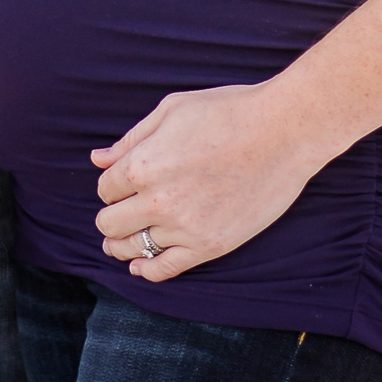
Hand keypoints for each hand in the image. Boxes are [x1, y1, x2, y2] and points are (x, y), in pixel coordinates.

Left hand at [92, 82, 330, 279]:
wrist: (283, 132)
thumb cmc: (227, 112)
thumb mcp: (170, 111)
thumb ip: (131, 140)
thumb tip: (98, 159)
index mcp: (142, 165)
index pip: (105, 189)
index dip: (110, 186)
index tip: (122, 184)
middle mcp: (158, 201)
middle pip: (110, 224)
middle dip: (110, 218)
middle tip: (118, 214)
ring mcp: (185, 227)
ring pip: (134, 248)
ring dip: (122, 245)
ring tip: (119, 244)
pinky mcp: (212, 245)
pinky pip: (167, 268)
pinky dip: (148, 270)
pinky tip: (139, 266)